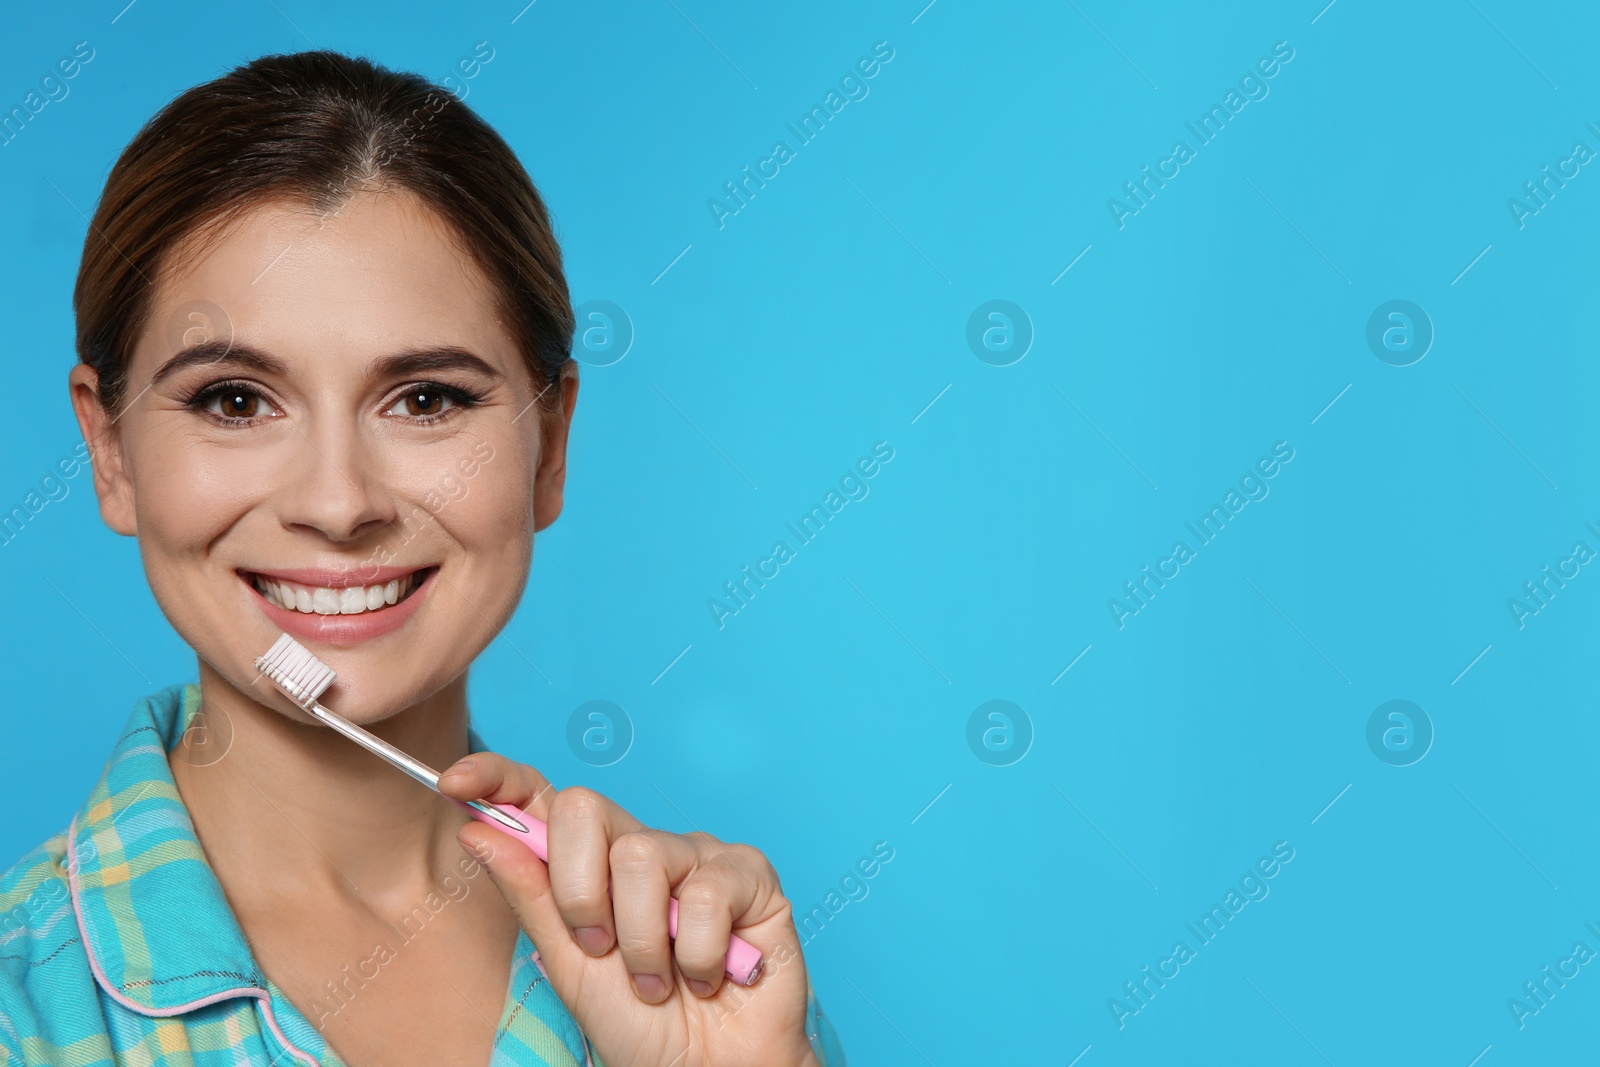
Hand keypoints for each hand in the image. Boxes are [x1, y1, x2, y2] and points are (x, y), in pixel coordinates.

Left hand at [438, 753, 818, 1066]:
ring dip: (641, 943)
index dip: (499, 778)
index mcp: (593, 865)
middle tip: (599, 948)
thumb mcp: (569, 965)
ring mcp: (697, 854)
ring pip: (642, 856)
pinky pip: (705, 892)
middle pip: (584, 808)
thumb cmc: (643, 1025)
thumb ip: (531, 896)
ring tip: (660, 982)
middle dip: (577, 891)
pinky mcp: (748, 873)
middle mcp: (643, 846)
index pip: (543, 799)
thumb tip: (477, 830)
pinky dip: (697, 954)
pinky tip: (709, 974)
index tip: (455, 782)